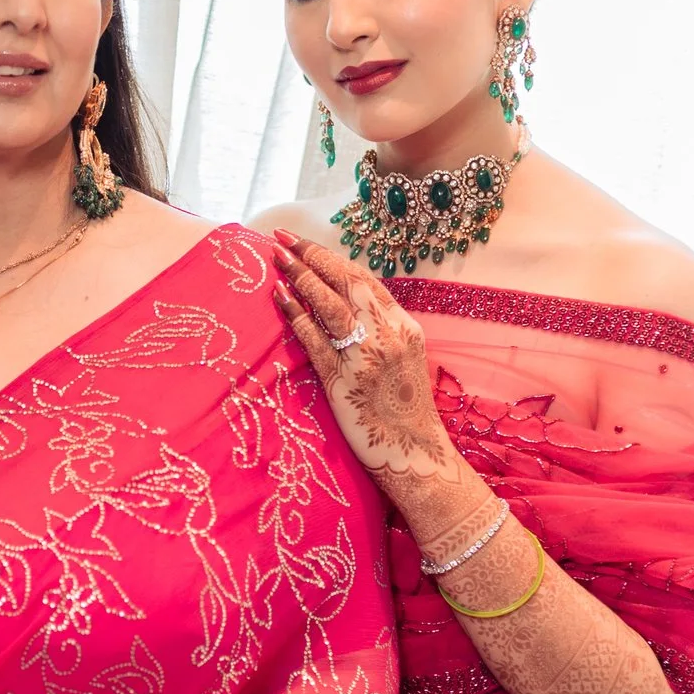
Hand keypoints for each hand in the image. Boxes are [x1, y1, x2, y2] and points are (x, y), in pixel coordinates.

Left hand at [270, 231, 483, 535]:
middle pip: (346, 283)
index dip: (334, 259)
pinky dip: (296, 315)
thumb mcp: (404, 362)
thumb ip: (383, 333)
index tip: (308, 244)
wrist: (415, 455)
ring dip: (301, 277)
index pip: (365, 281)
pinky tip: (279, 298)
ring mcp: (367, 356)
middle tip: (282, 238)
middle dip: (312, 256)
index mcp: (404, 328)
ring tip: (277, 259)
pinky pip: (316, 339)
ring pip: (330, 304)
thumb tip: (350, 309)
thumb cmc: (405, 413)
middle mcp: (389, 334)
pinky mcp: (345, 379)